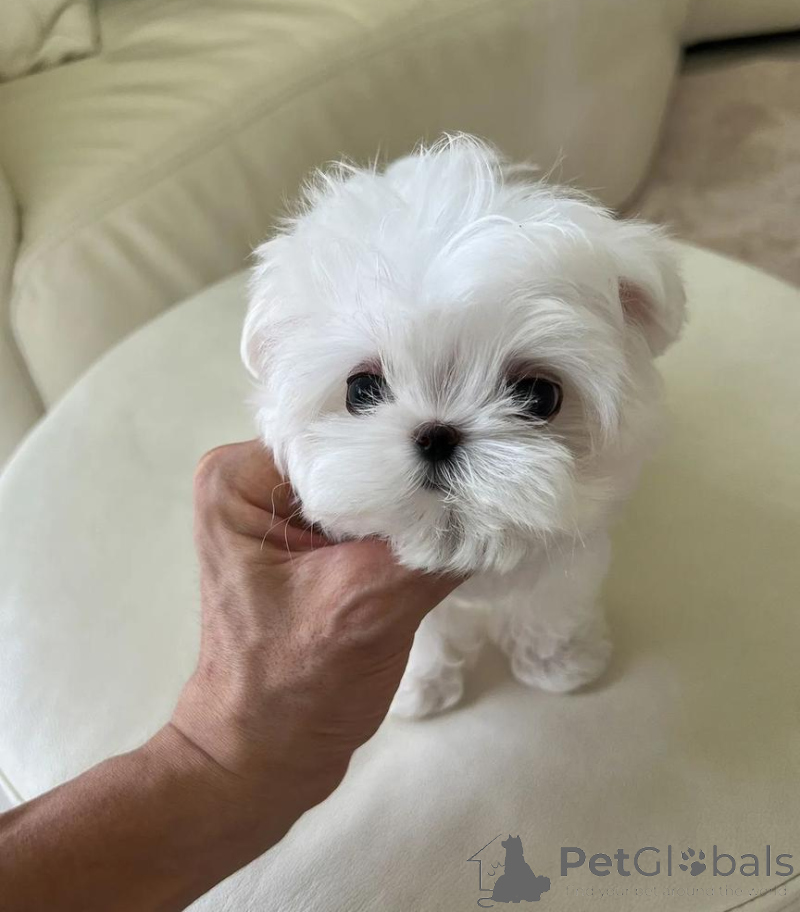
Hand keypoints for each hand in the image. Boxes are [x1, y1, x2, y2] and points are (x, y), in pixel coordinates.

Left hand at [171, 440, 461, 807]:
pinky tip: (466, 522)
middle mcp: (262, 479)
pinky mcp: (321, 541)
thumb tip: (505, 495)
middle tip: (492, 459)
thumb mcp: (365, 606)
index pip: (341, 426)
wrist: (266, 761)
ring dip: (427, 494)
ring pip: (377, 480)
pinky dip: (419, 521)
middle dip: (422, 464)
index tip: (475, 436)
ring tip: (487, 488)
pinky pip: (380, 512)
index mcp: (242, 477)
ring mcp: (293, 511)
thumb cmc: (291, 690)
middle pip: (360, 447)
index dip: (407, 434)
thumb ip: (432, 544)